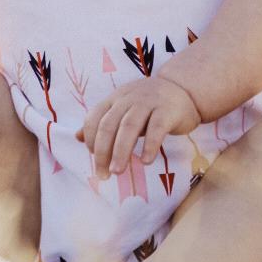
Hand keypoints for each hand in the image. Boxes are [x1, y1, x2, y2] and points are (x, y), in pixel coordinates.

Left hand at [74, 76, 201, 177]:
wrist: (184, 89)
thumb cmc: (150, 103)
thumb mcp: (123, 109)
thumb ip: (103, 122)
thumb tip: (78, 137)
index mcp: (115, 98)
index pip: (95, 117)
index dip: (91, 139)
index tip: (95, 158)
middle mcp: (129, 98)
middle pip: (109, 124)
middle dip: (103, 151)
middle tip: (103, 173)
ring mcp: (148, 103)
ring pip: (129, 126)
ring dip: (121, 151)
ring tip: (117, 171)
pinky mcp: (167, 111)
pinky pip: (156, 129)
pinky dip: (149, 146)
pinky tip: (145, 161)